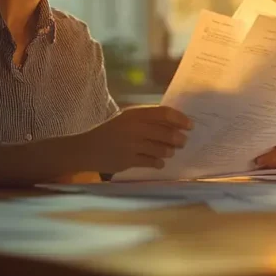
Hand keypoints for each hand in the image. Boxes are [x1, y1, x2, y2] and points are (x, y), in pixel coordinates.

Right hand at [74, 105, 192, 172]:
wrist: (86, 149)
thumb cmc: (111, 132)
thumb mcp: (127, 119)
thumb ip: (147, 119)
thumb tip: (175, 123)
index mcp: (134, 114)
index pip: (164, 113)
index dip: (180, 119)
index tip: (190, 125)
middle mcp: (134, 127)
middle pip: (166, 132)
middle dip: (179, 139)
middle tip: (183, 142)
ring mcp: (131, 145)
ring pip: (161, 149)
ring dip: (169, 151)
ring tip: (170, 152)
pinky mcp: (128, 160)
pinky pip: (151, 162)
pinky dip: (158, 162)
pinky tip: (159, 162)